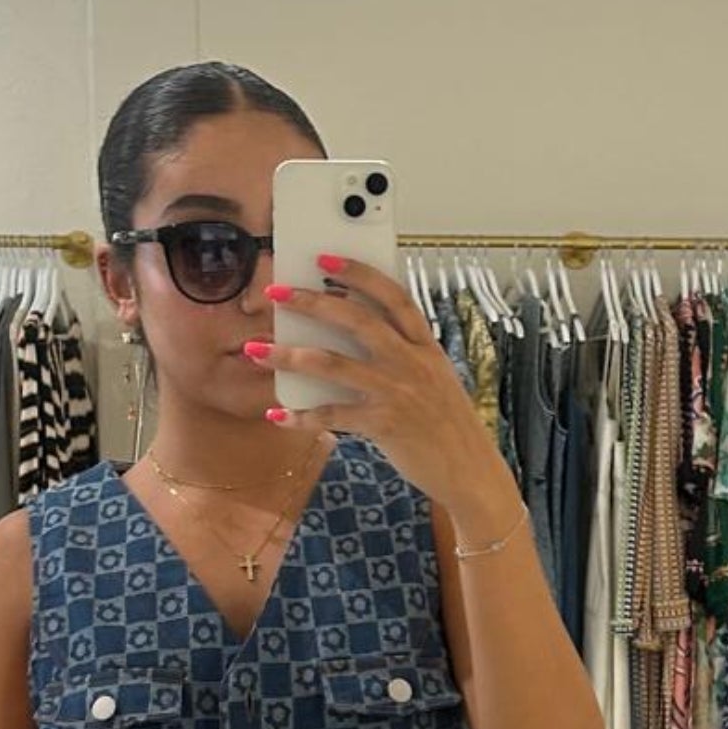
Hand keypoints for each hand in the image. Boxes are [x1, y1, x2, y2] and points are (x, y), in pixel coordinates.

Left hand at [248, 256, 511, 517]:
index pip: (393, 296)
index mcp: (426, 345)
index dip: (359, 274)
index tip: (325, 259)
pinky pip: (333, 415)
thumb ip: (402, 354)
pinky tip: (277, 415)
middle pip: (355, 319)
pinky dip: (301, 416)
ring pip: (333, 364)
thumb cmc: (447, 423)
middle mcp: (412, 362)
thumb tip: (348, 335)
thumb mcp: (434, 378)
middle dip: (311, 302)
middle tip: (277, 294)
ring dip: (289, 355)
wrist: (470, 469)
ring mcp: (397, 392)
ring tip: (257, 351)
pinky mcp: (384, 425)